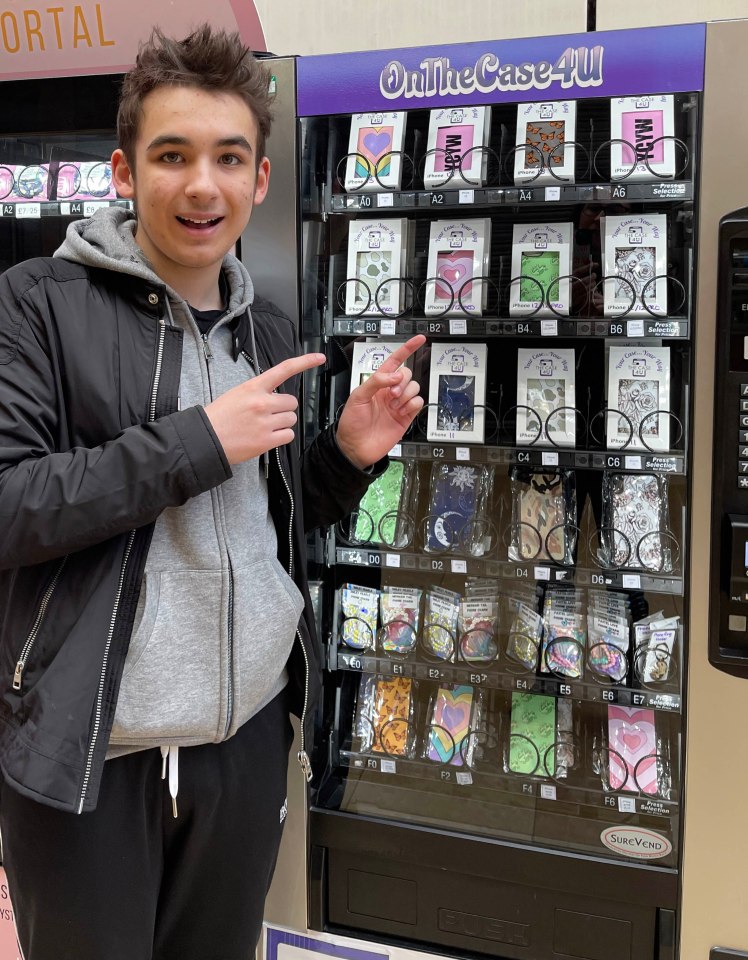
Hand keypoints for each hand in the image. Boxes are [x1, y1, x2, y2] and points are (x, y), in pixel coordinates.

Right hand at [204, 352, 325, 464]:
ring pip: (291, 419)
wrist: (205, 439)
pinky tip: (267, 436)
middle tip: (268, 415)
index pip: (283, 369)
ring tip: (264, 427)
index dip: (304, 362)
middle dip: (283, 409)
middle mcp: (262, 402)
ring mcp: (265, 422)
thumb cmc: (218, 418)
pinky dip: (281, 437)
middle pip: (292, 402)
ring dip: (282, 423)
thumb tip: (275, 396)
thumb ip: (258, 392)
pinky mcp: (267, 440)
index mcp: (253, 387)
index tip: (319, 358)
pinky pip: (289, 435)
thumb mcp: (236, 394)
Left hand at [336, 335, 425, 468]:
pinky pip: (418, 403)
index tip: (419, 340)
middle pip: (408, 374)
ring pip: (415, 387)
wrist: (355, 447)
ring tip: (395, 405)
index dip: (407, 349)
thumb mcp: (358, 396)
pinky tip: (401, 411)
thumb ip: (376, 381)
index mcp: (377, 383)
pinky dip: (412, 404)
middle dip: (402, 381)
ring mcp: (399, 404)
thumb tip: (395, 375)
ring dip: (406, 393)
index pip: (395, 361)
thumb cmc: (351, 422)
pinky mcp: (406, 417)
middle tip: (392, 393)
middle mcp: (389, 391)